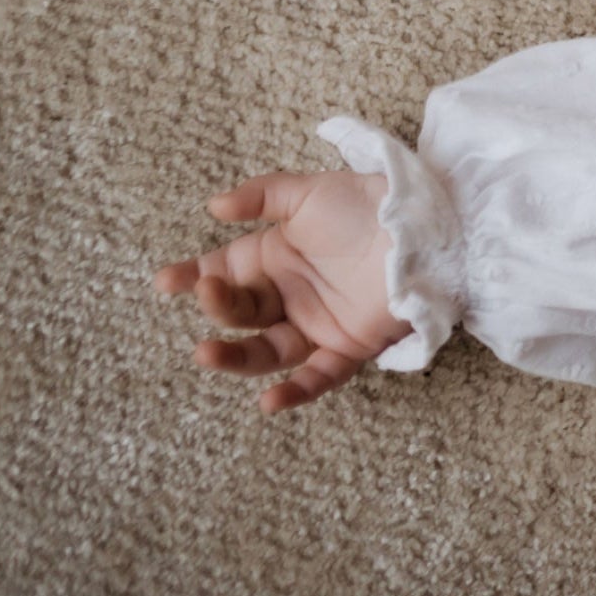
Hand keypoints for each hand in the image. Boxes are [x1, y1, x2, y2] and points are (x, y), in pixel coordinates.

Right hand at [153, 170, 407, 413]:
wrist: (428, 224)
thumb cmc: (369, 203)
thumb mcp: (309, 192)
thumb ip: (261, 196)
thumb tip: (213, 207)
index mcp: (275, 258)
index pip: (222, 273)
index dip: (194, 278)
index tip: (167, 282)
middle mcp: (290, 295)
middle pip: (241, 313)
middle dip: (218, 306)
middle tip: (209, 292)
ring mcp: (318, 323)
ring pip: (267, 352)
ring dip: (235, 358)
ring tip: (206, 354)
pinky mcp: (350, 346)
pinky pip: (319, 376)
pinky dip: (295, 392)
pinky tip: (268, 403)